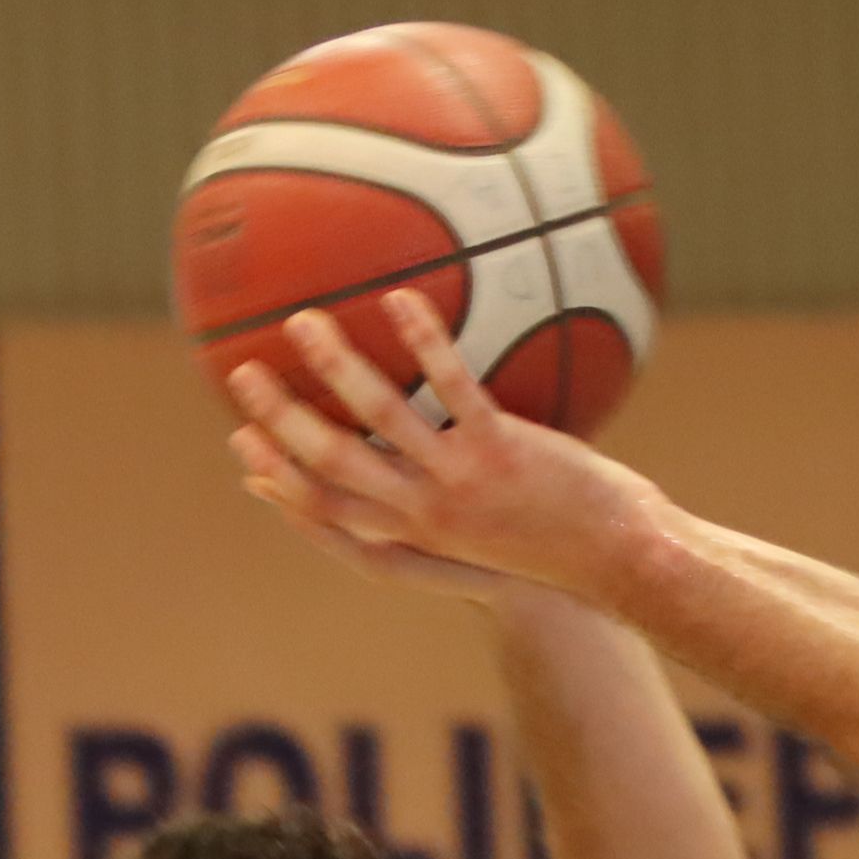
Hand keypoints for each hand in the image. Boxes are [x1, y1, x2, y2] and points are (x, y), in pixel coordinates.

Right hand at [225, 295, 664, 602]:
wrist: (616, 560)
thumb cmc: (554, 540)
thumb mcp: (483, 532)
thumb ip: (443, 500)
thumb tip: (426, 461)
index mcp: (415, 534)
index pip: (327, 508)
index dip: (280, 476)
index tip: (242, 441)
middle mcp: (426, 512)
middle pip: (333, 463)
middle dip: (282, 418)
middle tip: (242, 372)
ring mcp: (461, 481)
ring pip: (380, 420)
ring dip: (336, 368)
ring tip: (303, 320)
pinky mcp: (500, 450)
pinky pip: (453, 386)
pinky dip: (424, 342)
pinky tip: (400, 299)